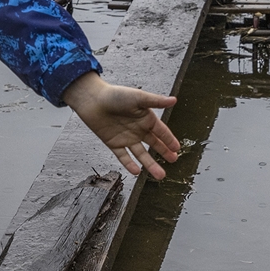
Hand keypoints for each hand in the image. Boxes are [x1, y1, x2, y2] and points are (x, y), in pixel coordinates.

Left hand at [62, 71, 179, 179]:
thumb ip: (156, 101)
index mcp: (146, 118)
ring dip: (150, 164)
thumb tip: (174, 100)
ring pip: (141, 154)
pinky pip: (124, 157)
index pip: (161, 131)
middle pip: (154, 144)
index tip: (177, 149)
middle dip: (164, 153)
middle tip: (173, 161)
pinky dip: (129, 164)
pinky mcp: (114, 144)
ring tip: (160, 175)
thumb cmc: (115, 94)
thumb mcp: (138, 97)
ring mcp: (126, 138)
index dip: (169, 140)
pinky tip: (137, 171)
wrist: (92, 100)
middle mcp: (138, 129)